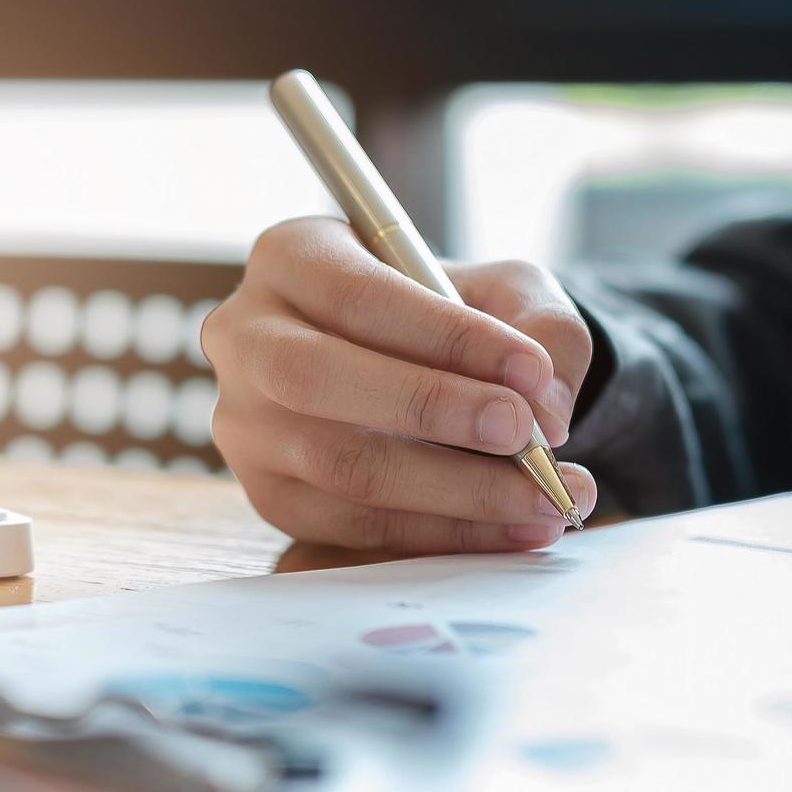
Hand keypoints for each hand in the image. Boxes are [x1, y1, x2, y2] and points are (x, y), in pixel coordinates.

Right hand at [200, 217, 598, 552]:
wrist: (421, 368)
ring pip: (340, 466)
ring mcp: (246, 425)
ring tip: (545, 496)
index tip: (532, 370)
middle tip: (525, 435)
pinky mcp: (271, 495)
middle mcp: (246, 338)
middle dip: (433, 411)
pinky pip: (353, 527)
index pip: (358, 296)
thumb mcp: (505, 289)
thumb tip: (545, 412)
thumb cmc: (454, 316)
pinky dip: (442, 534)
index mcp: (291, 257)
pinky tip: (513, 528)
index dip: (446, 336)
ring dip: (455, 492)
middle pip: (318, 379)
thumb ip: (539, 328)